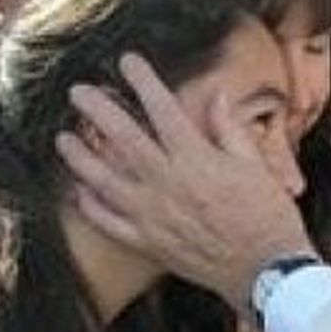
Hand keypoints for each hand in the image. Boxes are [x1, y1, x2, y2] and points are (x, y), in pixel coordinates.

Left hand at [56, 52, 311, 310]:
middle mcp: (167, 184)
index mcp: (196, 159)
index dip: (143, 81)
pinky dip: (90, 207)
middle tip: (78, 92)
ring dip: (80, 158)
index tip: (127, 61)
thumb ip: (229, 130)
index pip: (162, 109)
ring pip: (104, 181)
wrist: (267, 270)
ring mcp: (152, 216)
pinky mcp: (148, 243)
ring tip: (63, 139)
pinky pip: (109, 223)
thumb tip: (216, 97)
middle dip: (98, 110)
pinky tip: (80, 191)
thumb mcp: (255, 165)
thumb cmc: (267, 216)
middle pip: (123, 139)